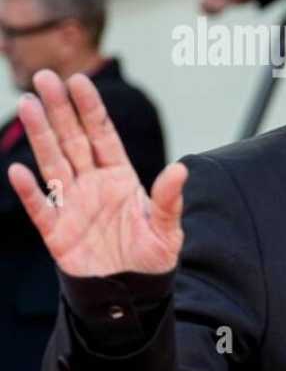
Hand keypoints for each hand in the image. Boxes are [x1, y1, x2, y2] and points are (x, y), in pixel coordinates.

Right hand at [5, 69, 186, 276]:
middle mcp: (92, 185)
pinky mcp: (56, 232)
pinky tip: (19, 170)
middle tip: (44, 78)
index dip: (90, 109)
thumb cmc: (151, 257)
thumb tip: (181, 169)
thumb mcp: (168, 229)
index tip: (78, 81)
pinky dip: (31, 191)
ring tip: (27, 105)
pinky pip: (40, 207)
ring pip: (52, 163)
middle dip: (59, 109)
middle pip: (72, 140)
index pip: (102, 136)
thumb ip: (169, 200)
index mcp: (120, 178)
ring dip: (40, 136)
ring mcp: (72, 205)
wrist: (131, 292)